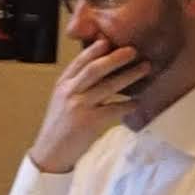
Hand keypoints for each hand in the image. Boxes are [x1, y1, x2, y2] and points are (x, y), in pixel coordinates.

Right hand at [30, 35, 146, 174]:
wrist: (50, 154)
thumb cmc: (59, 129)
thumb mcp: (61, 102)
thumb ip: (75, 86)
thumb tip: (98, 71)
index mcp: (62, 85)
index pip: (79, 62)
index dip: (95, 50)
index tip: (109, 40)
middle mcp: (69, 92)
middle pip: (95, 68)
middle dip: (116, 57)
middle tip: (133, 50)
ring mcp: (78, 107)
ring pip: (107, 86)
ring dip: (129, 75)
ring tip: (145, 68)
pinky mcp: (88, 123)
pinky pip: (113, 109)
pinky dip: (127, 105)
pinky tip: (138, 102)